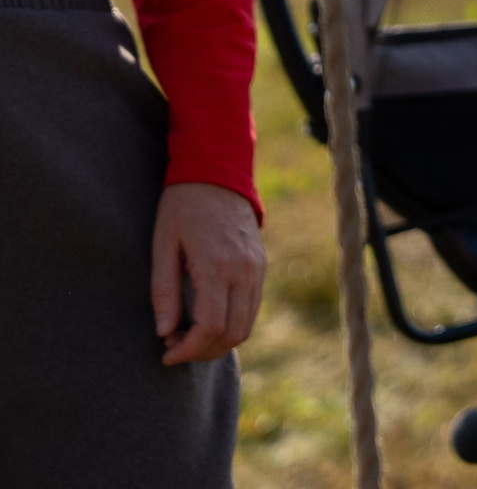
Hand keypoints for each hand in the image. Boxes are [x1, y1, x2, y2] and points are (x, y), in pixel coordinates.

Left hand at [153, 182, 264, 363]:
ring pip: (247, 324)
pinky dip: (231, 324)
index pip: (211, 326)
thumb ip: (164, 292)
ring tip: (188, 335)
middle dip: (203, 351)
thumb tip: (164, 332)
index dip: (188, 349)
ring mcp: (257, 268)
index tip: (166, 353)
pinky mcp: (261, 265)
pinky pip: (251, 307)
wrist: (217, 174)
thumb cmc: (182, 208)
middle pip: (233, 333)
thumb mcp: (163, 246)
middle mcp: (244, 270)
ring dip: (218, 341)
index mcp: (217, 265)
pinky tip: (206, 319)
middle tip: (174, 347)